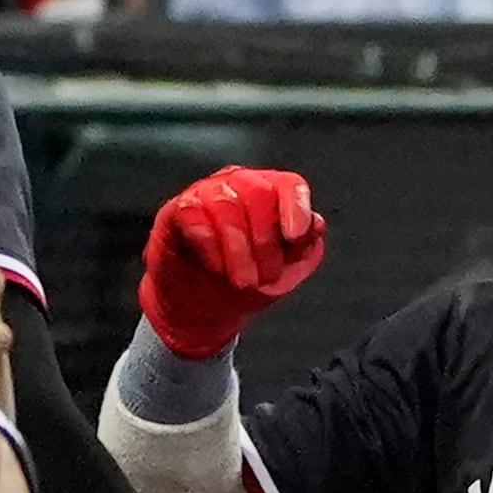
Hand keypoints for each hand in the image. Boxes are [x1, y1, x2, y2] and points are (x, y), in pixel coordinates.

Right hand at [139, 167, 325, 358]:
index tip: (294, 236)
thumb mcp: (282, 272)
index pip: (290, 185)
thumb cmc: (243, 281)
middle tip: (264, 277)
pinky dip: (209, 245)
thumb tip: (315, 224)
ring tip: (242, 281)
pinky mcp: (177, 210)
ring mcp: (206, 194)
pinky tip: (216, 267)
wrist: (200, 307)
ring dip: (238, 249)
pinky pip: (193, 214)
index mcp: (271, 195)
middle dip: (265, 241)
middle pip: (258, 193)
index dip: (296, 208)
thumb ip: (302, 248)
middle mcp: (240, 186)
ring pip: (226, 204)